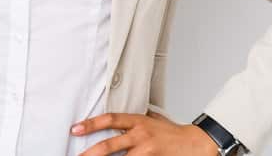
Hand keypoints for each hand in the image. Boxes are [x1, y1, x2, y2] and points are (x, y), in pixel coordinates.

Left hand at [72, 109, 218, 154]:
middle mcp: (140, 135)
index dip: (91, 123)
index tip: (75, 128)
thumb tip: (120, 119)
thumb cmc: (173, 132)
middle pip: (110, 145)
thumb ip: (138, 119)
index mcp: (138, 121)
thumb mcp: (154, 119)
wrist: (195, 143)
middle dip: (91, 153)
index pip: (111, 119)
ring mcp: (147, 150)